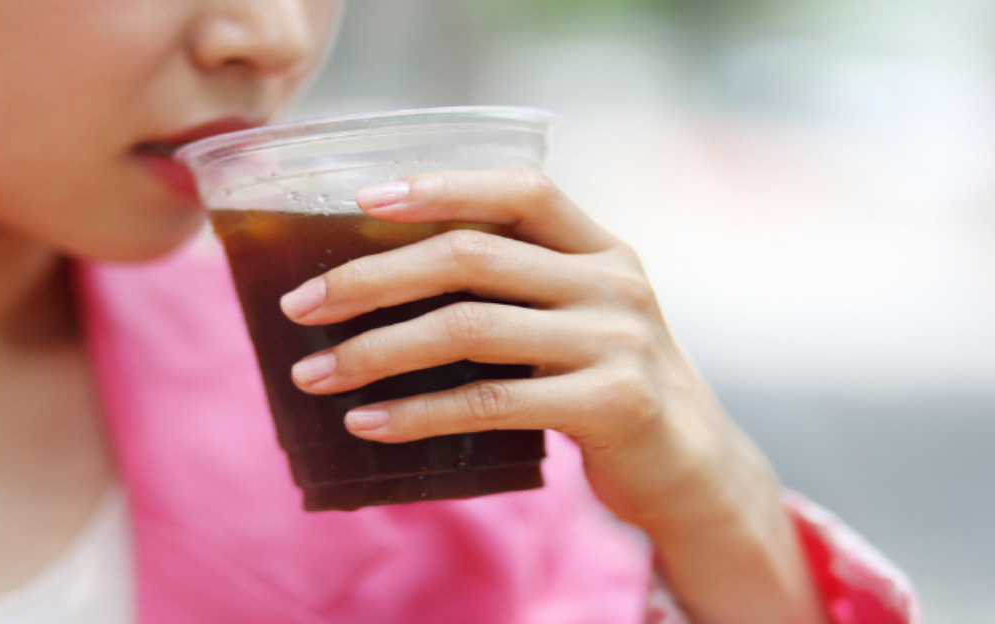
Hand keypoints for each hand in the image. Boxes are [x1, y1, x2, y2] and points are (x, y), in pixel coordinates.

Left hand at [279, 169, 826, 623]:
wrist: (691, 468)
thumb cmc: (608, 386)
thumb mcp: (580, 320)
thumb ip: (518, 292)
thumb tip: (385, 286)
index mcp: (602, 248)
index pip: (518, 191)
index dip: (440, 187)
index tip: (364, 199)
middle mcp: (613, 282)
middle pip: (472, 256)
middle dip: (372, 278)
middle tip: (302, 305)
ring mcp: (616, 341)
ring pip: (469, 329)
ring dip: (376, 352)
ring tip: (315, 375)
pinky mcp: (611, 404)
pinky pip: (490, 403)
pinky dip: (418, 414)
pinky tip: (370, 424)